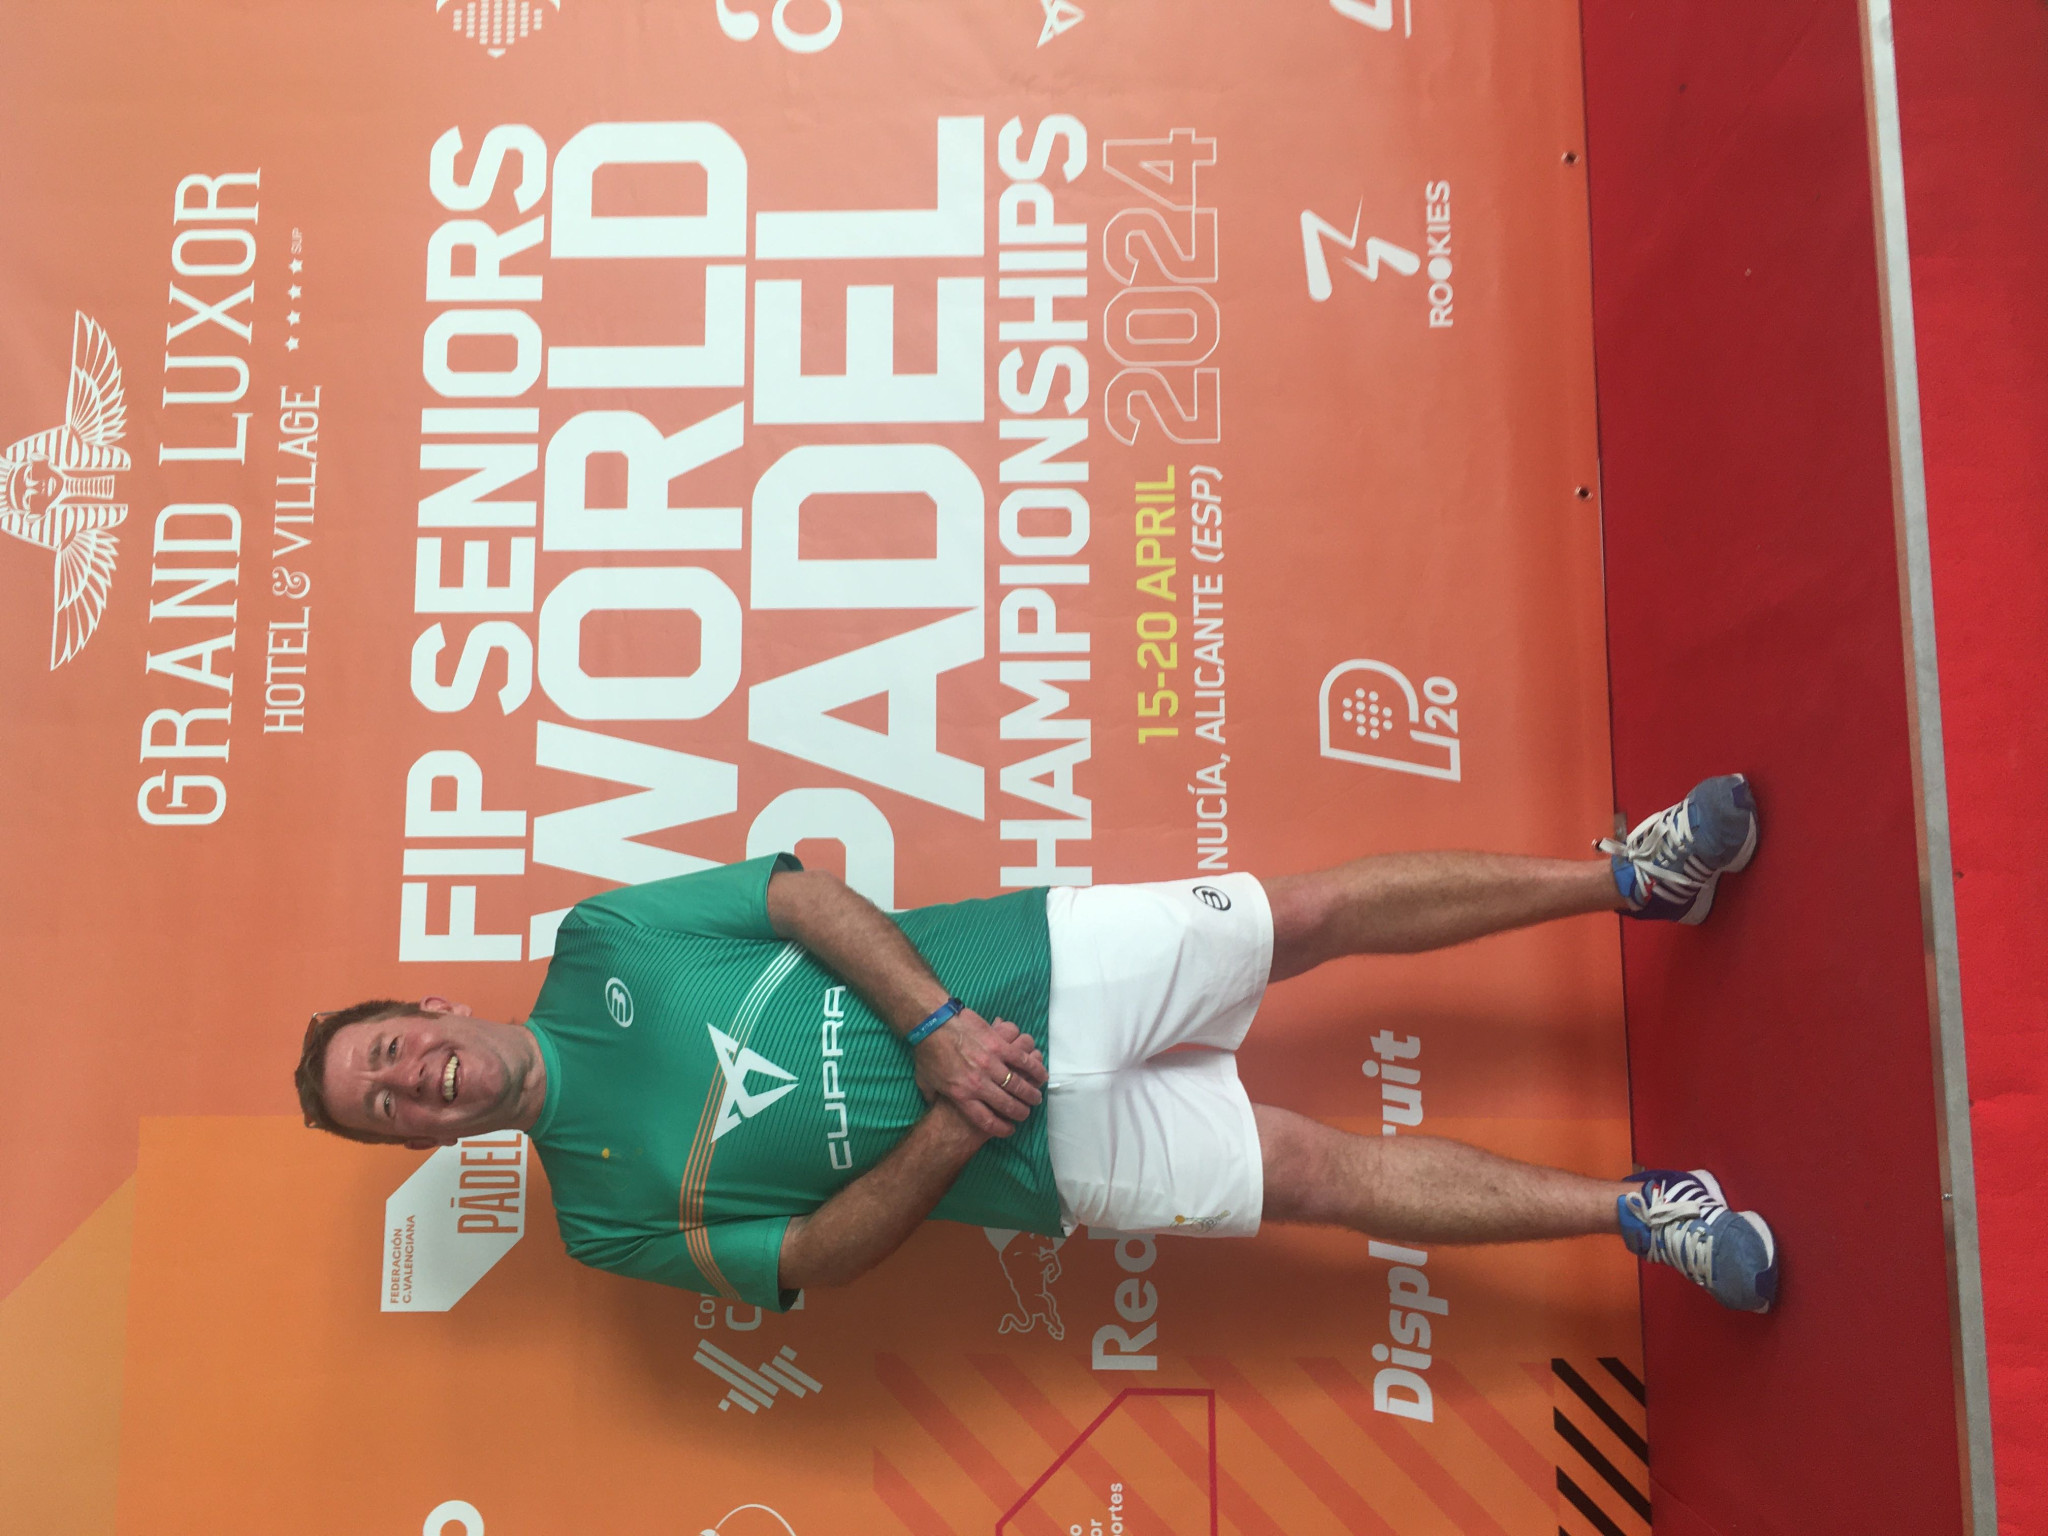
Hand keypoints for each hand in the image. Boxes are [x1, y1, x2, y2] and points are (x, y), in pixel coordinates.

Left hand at [913, 1010, 1046, 1137]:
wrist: (932, 1023)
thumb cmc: (927, 1052)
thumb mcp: (925, 1082)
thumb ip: (933, 1097)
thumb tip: (935, 1107)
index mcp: (961, 1096)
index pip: (987, 1121)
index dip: (1001, 1129)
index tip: (1010, 1129)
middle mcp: (978, 1083)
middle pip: (1007, 1105)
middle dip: (1021, 1112)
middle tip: (1026, 1112)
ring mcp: (991, 1064)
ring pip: (1018, 1085)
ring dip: (1031, 1094)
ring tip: (1036, 1097)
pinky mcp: (999, 1045)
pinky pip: (1022, 1061)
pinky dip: (1034, 1069)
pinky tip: (1041, 1075)